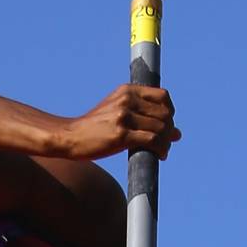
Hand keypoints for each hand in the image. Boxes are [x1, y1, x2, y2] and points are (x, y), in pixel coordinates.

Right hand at [59, 85, 181, 160]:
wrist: (69, 137)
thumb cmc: (94, 128)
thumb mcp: (118, 113)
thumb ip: (145, 118)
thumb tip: (177, 133)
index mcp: (126, 91)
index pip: (163, 96)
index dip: (170, 112)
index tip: (166, 125)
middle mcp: (126, 100)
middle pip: (165, 113)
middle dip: (169, 130)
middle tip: (165, 142)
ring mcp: (123, 117)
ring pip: (161, 128)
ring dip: (166, 142)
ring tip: (162, 150)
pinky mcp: (121, 135)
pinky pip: (152, 140)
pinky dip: (160, 149)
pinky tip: (158, 155)